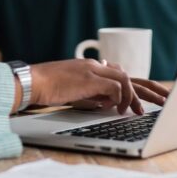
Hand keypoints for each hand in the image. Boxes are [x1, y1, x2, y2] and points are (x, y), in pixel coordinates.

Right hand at [22, 59, 145, 114]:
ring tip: (131, 111)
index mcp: (90, 67)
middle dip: (141, 91)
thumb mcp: (74, 89)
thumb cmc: (48, 87)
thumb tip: (104, 102)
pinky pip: (115, 87)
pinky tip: (113, 109)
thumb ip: (90, 92)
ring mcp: (92, 70)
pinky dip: (118, 98)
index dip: (130, 87)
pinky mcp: (89, 79)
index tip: (135, 102)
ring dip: (131, 97)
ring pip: (124, 79)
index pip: (117, 73)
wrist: (33, 81)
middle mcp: (94, 66)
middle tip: (143, 108)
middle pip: (126, 75)